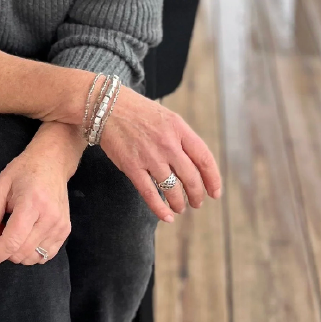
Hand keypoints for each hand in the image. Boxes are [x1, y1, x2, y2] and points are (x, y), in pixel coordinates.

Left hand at [0, 144, 70, 273]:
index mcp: (31, 203)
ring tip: (12, 230)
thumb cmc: (22, 172)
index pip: (11, 241)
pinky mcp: (66, 231)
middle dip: (1, 251)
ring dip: (15, 253)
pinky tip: (25, 236)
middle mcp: (50, 218)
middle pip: (20, 253)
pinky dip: (29, 253)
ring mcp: (61, 226)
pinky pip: (44, 257)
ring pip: (31, 258)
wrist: (51, 162)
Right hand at [97, 84, 221, 221]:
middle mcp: (167, 143)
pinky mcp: (132, 166)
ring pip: (172, 189)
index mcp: (179, 128)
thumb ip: (181, 138)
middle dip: (196, 195)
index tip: (215, 193)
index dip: (213, 179)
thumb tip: (195, 164)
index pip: (204, 158)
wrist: (105, 105)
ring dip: (179, 203)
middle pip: (191, 178)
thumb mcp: (166, 117)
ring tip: (180, 207)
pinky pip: (150, 194)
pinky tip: (167, 216)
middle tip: (196, 203)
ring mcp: (150, 156)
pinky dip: (161, 209)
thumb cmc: (137, 111)